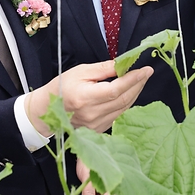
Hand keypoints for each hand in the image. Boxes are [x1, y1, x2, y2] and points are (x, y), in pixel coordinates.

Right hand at [29, 61, 152, 133]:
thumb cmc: (62, 86)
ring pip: (124, 108)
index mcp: (86, 98)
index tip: (146, 69)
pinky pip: (119, 115)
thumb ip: (103, 69)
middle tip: (147, 72)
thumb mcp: (80, 72)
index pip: (116, 89)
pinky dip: (127, 102)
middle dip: (138, 84)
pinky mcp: (99, 130)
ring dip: (135, 93)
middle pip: (123, 99)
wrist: (47, 110)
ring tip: (140, 80)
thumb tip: (122, 64)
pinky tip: (130, 92)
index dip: (133, 79)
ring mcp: (96, 125)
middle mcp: (92, 114)